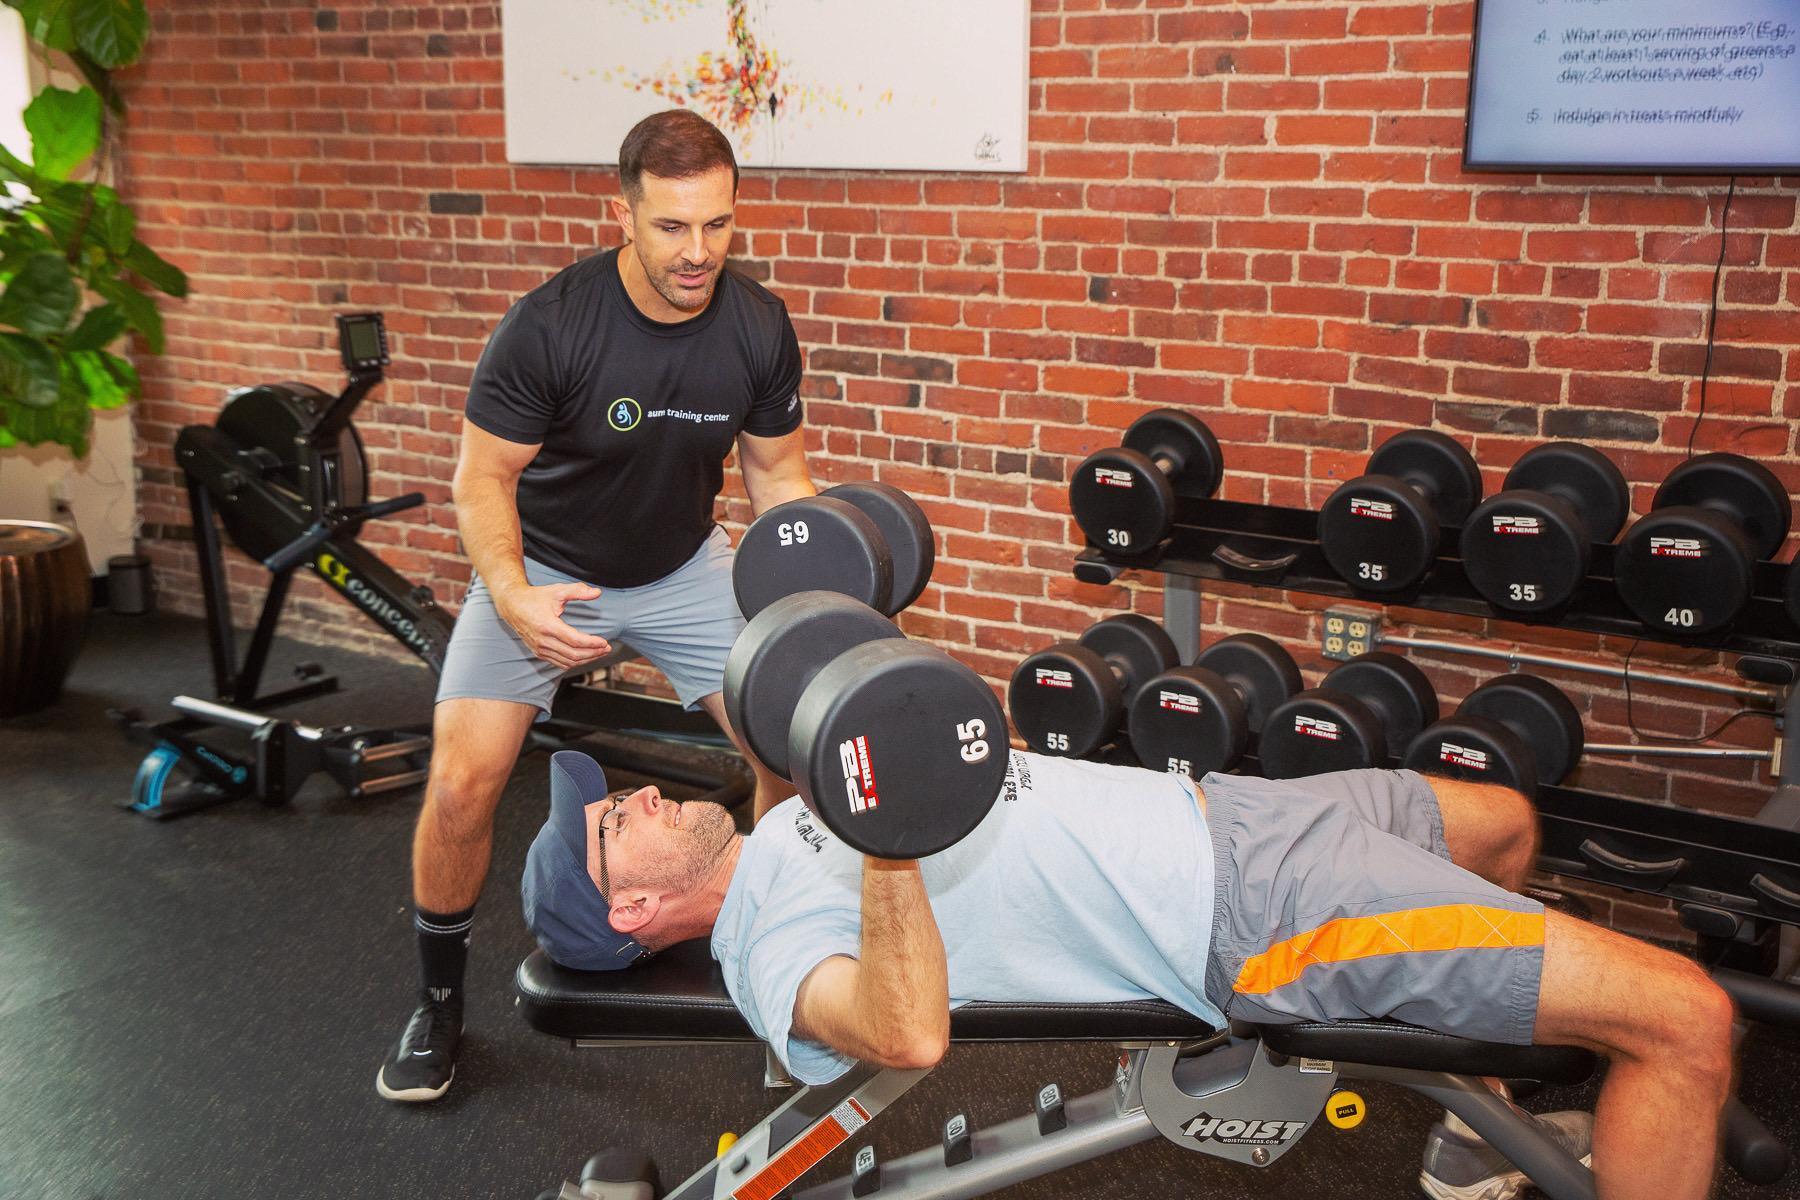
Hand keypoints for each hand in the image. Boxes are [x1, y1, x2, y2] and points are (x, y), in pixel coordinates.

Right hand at [494, 580, 610, 668]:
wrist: (512, 605)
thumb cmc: (535, 597)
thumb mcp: (557, 591)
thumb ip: (578, 591)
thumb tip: (597, 592)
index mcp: (547, 625)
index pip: (575, 640)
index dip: (592, 643)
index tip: (605, 642)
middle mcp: (542, 640)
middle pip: (573, 654)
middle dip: (593, 653)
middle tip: (607, 648)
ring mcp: (539, 649)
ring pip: (568, 661)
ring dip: (586, 659)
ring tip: (600, 653)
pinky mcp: (538, 653)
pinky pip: (560, 663)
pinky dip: (574, 662)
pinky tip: (585, 657)